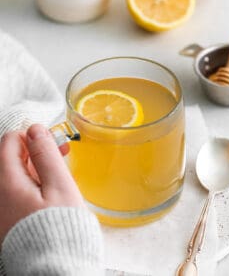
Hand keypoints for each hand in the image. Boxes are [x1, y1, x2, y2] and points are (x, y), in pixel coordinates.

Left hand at [0, 124, 83, 244]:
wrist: (56, 268)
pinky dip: (34, 182)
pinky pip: (18, 189)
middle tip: (60, 152)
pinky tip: (51, 187)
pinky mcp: (10, 217)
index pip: (9, 142)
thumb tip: (36, 130)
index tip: (52, 141)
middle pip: (12, 157)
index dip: (32, 136)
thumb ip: (46, 155)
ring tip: (60, 170)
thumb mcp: (59, 186)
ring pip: (16, 173)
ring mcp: (3, 207)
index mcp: (7, 183)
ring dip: (37, 166)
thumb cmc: (60, 229)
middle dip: (36, 150)